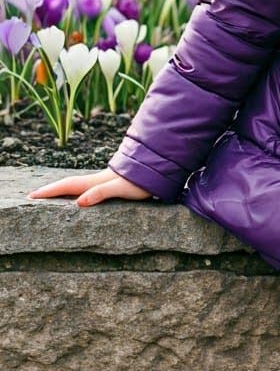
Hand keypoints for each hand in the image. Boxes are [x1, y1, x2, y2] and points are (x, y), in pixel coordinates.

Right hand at [27, 167, 153, 207]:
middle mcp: (96, 180)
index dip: (49, 191)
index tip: (32, 196)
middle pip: (68, 184)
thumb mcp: (121, 189)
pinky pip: (86, 187)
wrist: (157, 168)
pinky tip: (78, 194)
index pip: (67, 186)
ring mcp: (103, 181)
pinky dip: (75, 190)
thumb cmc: (140, 182)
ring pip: (77, 185)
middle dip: (50, 190)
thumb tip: (79, 202)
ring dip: (61, 189)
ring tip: (50, 196)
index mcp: (95, 182)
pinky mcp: (111, 183)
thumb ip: (101, 193)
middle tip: (32, 196)